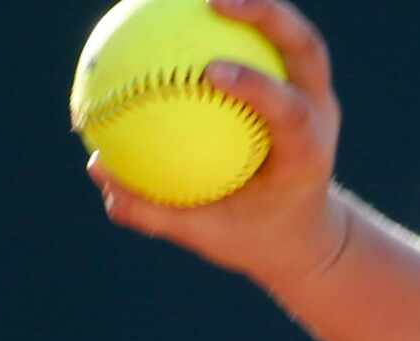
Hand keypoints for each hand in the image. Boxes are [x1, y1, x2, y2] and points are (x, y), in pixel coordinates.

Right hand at [87, 0, 350, 291]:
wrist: (303, 232)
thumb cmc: (253, 237)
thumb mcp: (207, 236)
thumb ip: (156, 209)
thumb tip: (100, 171)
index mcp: (305, 157)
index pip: (289, 113)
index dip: (256, 86)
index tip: (210, 70)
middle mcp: (320, 115)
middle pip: (307, 49)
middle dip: (268, 17)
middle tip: (214, 0)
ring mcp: (315, 93)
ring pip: (294, 34)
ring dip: (253, 3)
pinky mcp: (301, 81)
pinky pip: (266, 40)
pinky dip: (233, 22)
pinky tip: (186, 11)